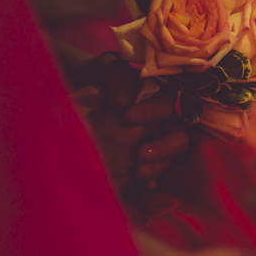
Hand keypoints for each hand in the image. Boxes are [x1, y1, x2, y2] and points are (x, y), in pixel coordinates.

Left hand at [74, 53, 190, 189]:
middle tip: (139, 153)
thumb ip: (119, 78)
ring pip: (173, 157)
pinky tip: (142, 185)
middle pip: (179, 135)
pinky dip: (152, 180)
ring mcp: (156, 142)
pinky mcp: (146, 162)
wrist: (77, 98)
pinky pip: (158, 174)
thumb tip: (125, 101)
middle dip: (163, 146)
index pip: (168, 103)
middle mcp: (164, 121)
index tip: (126, 117)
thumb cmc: (96, 80)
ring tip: (138, 171)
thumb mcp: (105, 69)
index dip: (152, 111)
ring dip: (160, 165)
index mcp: (158, 97)